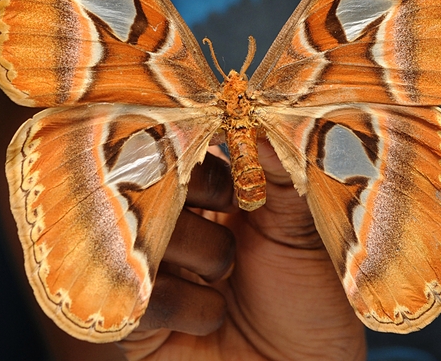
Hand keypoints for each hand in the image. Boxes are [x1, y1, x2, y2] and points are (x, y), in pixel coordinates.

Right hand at [120, 141, 366, 360]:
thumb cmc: (309, 305)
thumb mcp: (301, 233)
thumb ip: (282, 176)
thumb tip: (262, 121)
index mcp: (212, 193)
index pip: (184, 145)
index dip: (200, 144)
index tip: (227, 147)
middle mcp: (175, 220)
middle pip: (155, 174)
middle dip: (203, 197)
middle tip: (238, 218)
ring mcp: (150, 265)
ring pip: (151, 227)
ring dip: (206, 258)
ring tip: (229, 281)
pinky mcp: (132, 313)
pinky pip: (145, 289)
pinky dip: (190, 306)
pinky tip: (212, 318)